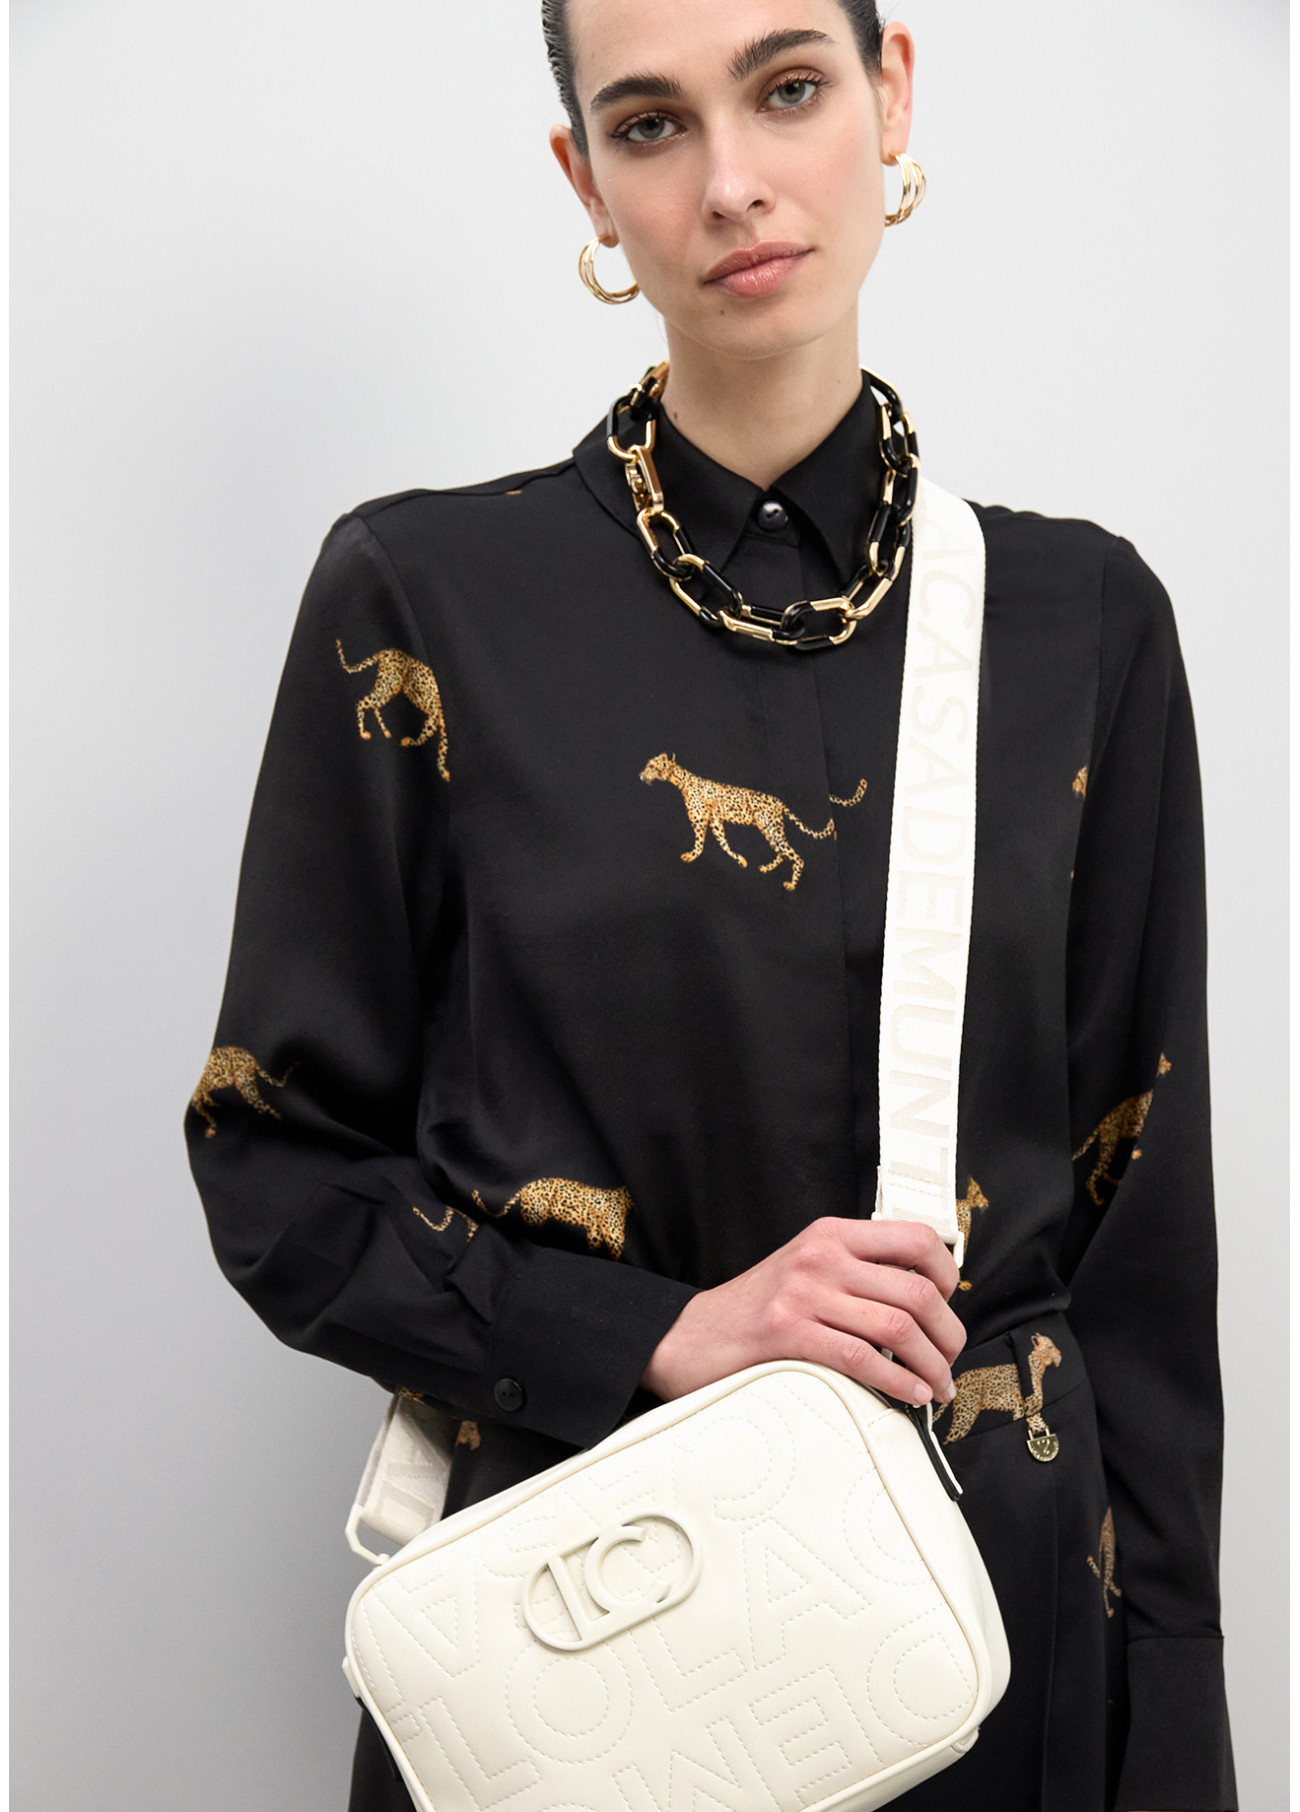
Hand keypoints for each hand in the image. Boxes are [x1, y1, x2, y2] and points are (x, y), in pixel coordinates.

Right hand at [640, 1217, 965, 1406]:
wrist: (690, 1336)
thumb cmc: (755, 1310)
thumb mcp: (807, 1270)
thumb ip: (855, 1272)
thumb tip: (923, 1300)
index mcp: (831, 1234)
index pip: (916, 1239)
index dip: (947, 1275)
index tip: (949, 1306)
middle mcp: (820, 1256)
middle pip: (916, 1292)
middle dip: (948, 1336)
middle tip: (949, 1362)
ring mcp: (804, 1292)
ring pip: (898, 1327)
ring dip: (931, 1366)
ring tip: (937, 1386)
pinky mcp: (789, 1332)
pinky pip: (862, 1358)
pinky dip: (898, 1382)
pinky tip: (909, 1395)